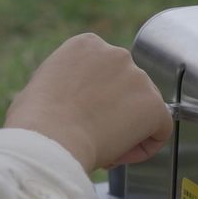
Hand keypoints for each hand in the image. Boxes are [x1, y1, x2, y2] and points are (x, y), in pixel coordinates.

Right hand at [5, 34, 174, 171]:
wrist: (49, 138)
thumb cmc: (36, 120)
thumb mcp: (44, 84)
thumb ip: (68, 83)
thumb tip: (73, 99)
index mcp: (87, 44)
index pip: (106, 71)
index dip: (98, 98)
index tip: (85, 116)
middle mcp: (116, 54)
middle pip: (128, 87)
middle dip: (115, 112)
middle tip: (94, 134)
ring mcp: (138, 77)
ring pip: (144, 109)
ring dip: (129, 129)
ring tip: (103, 146)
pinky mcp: (153, 105)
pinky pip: (161, 129)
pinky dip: (147, 145)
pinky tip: (123, 153)